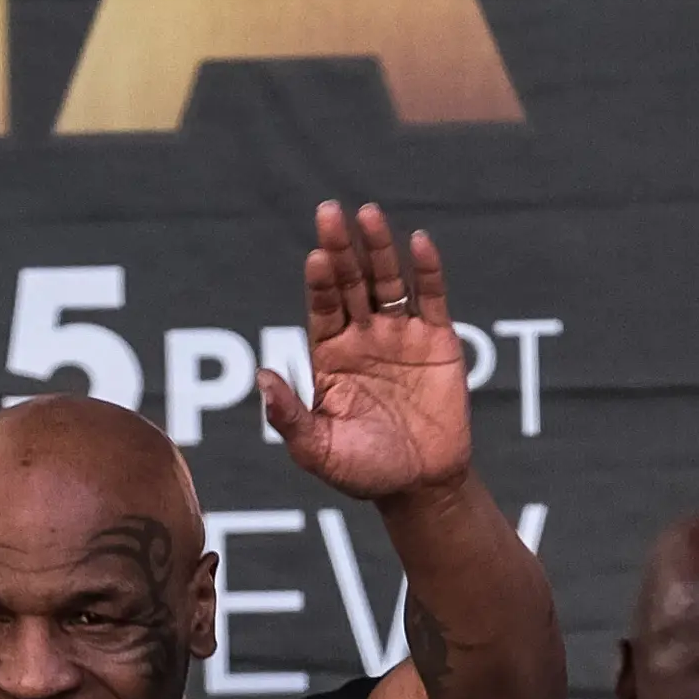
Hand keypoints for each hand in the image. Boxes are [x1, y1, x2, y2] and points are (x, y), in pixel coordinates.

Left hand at [260, 201, 473, 503]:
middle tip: (329, 212)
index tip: (314, 257)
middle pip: (349, 283)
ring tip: (368, 215)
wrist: (420, 486)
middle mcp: (362, 337)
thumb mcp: (318, 450)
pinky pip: (432, 298)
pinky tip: (419, 243)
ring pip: (387, 281)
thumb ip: (290, 417)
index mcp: (330, 356)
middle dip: (340, 249)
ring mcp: (400, 334)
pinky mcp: (438, 340)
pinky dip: (427, 271)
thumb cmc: (364, 471)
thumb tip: (260, 379)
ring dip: (378, 248)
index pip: (321, 308)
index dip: (318, 283)